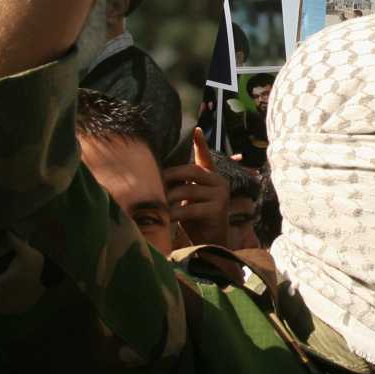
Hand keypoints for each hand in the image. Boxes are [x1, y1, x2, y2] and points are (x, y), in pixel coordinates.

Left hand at [163, 128, 229, 247]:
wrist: (212, 243)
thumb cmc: (196, 220)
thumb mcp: (189, 199)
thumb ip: (181, 185)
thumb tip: (156, 175)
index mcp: (212, 177)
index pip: (206, 157)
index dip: (201, 144)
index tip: (197, 129)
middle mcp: (219, 182)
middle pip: (191, 171)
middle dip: (170, 177)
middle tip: (154, 184)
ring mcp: (220, 195)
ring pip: (187, 191)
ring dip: (168, 199)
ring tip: (157, 206)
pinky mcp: (217, 210)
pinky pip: (189, 208)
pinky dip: (174, 213)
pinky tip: (166, 219)